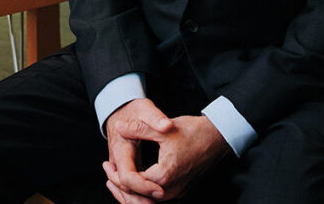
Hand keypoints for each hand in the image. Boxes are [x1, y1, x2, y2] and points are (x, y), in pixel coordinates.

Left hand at [107, 113, 229, 201]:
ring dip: (131, 191)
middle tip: (107, 172)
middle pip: (138, 198)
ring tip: (116, 177)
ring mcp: (177, 192)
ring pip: (147, 200)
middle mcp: (171, 190)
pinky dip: (143, 190)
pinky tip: (137, 177)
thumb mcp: (163, 128)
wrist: (217, 137)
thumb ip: (138, 129)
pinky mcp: (181, 190)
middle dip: (120, 187)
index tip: (106, 165)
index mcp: (164, 176)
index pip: (132, 184)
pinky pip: (157, 196)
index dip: (116, 175)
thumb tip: (118, 127)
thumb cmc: (192, 131)